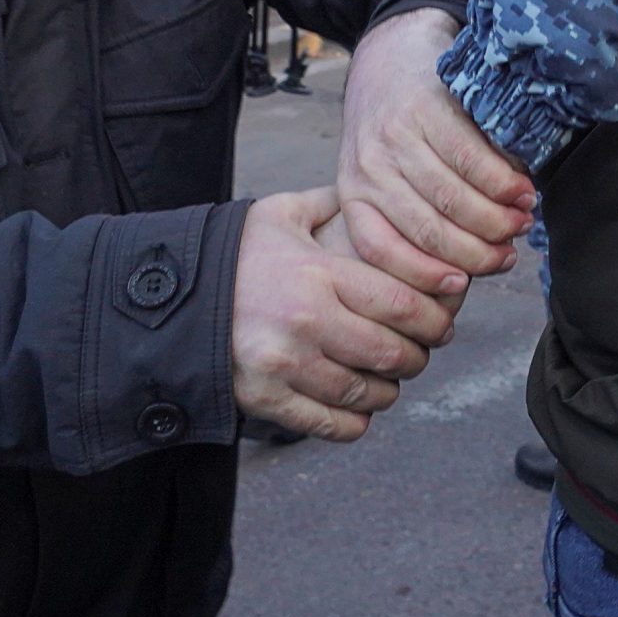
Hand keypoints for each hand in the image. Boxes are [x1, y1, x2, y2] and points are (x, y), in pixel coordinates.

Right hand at [231, 188, 456, 440]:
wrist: (170, 303)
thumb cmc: (234, 257)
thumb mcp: (281, 214)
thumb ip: (334, 203)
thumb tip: (379, 193)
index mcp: (319, 274)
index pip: (404, 303)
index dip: (437, 316)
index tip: (447, 318)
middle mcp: (307, 321)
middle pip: (394, 352)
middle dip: (420, 354)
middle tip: (424, 348)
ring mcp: (286, 364)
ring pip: (368, 392)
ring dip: (391, 389)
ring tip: (392, 377)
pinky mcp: (266, 399)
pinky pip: (332, 423)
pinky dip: (356, 420)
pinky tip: (360, 406)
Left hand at [336, 8, 534, 295]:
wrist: (396, 52)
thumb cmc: (401, 128)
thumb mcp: (386, 172)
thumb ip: (415, 215)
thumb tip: (467, 269)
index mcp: (355, 191)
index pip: (381, 248)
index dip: (422, 275)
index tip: (459, 286)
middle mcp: (369, 166)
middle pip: (427, 229)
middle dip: (475, 252)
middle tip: (508, 256)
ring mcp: (397, 135)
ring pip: (452, 199)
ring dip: (496, 219)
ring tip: (523, 222)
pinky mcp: (428, 107)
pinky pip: (472, 159)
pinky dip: (503, 183)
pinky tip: (524, 191)